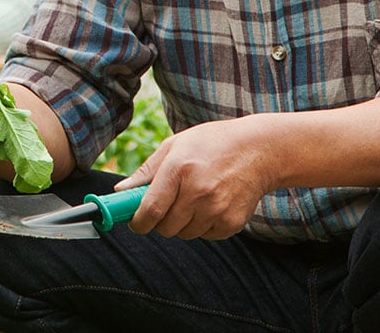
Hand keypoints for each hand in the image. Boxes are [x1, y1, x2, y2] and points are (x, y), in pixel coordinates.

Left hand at [115, 115, 274, 239]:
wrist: (259, 150)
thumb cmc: (211, 144)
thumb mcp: (175, 145)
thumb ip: (147, 171)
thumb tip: (121, 191)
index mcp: (178, 169)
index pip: (151, 209)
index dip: (138, 222)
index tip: (135, 223)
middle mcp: (197, 191)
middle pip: (166, 227)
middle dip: (159, 221)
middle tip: (166, 206)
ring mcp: (216, 208)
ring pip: (185, 233)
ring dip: (182, 223)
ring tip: (193, 198)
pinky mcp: (232, 222)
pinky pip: (206, 236)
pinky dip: (203, 226)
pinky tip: (211, 204)